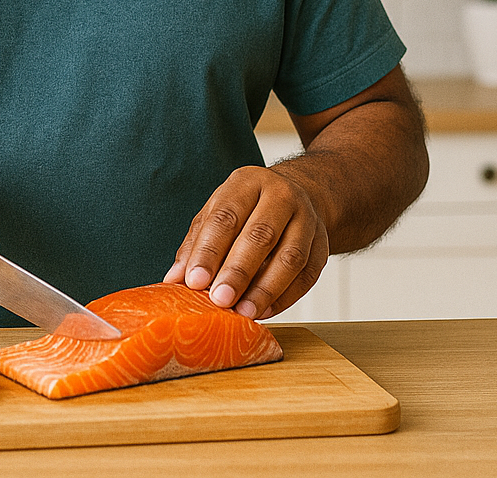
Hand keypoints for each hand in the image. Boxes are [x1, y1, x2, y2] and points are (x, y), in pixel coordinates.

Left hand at [163, 165, 328, 318]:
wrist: (296, 194)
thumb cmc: (246, 208)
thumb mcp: (217, 211)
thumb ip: (196, 244)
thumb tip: (173, 279)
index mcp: (247, 182)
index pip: (226, 217)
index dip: (209, 251)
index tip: (194, 281)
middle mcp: (281, 196)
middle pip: (260, 235)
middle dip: (238, 271)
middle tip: (220, 300)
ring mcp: (307, 220)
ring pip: (290, 258)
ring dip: (265, 290)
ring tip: (243, 313)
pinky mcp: (323, 246)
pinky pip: (307, 276)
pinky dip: (285, 298)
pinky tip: (264, 311)